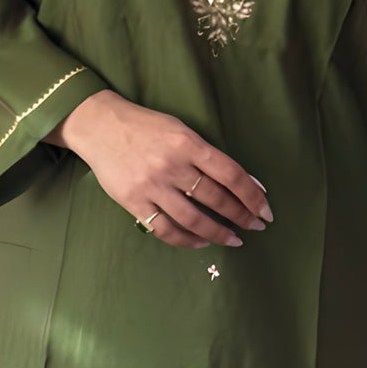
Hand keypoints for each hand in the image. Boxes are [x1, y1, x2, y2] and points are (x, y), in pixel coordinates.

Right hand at [51, 90, 273, 248]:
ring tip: (234, 239)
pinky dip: (187, 240)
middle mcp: (172, 165)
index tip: (266, 209)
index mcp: (188, 143)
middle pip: (216, 198)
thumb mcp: (180, 129)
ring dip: (219, 233)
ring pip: (194, 219)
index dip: (252, 195)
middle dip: (242, 215)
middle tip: (256, 226)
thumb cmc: (146, 126)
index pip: (231, 174)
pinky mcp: (134, 202)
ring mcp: (152, 186)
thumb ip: (207, 155)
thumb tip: (244, 181)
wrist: (100, 126)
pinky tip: (201, 241)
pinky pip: (165, 229)